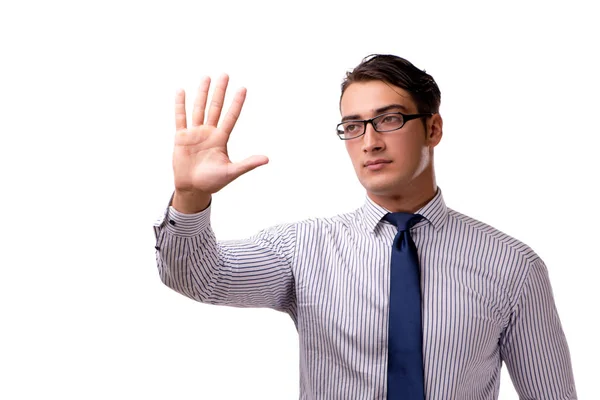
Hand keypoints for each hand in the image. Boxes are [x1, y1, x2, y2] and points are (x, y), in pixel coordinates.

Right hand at [172, 74, 267, 211]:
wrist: (193, 189)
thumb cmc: (212, 182)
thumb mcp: (231, 172)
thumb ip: (247, 164)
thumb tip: (267, 159)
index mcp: (221, 139)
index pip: (231, 117)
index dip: (237, 103)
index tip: (243, 88)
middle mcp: (209, 132)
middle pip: (216, 107)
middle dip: (220, 91)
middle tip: (225, 74)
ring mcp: (195, 133)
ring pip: (199, 108)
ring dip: (202, 93)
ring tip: (207, 77)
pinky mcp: (181, 137)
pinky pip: (180, 118)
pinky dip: (180, 105)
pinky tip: (181, 91)